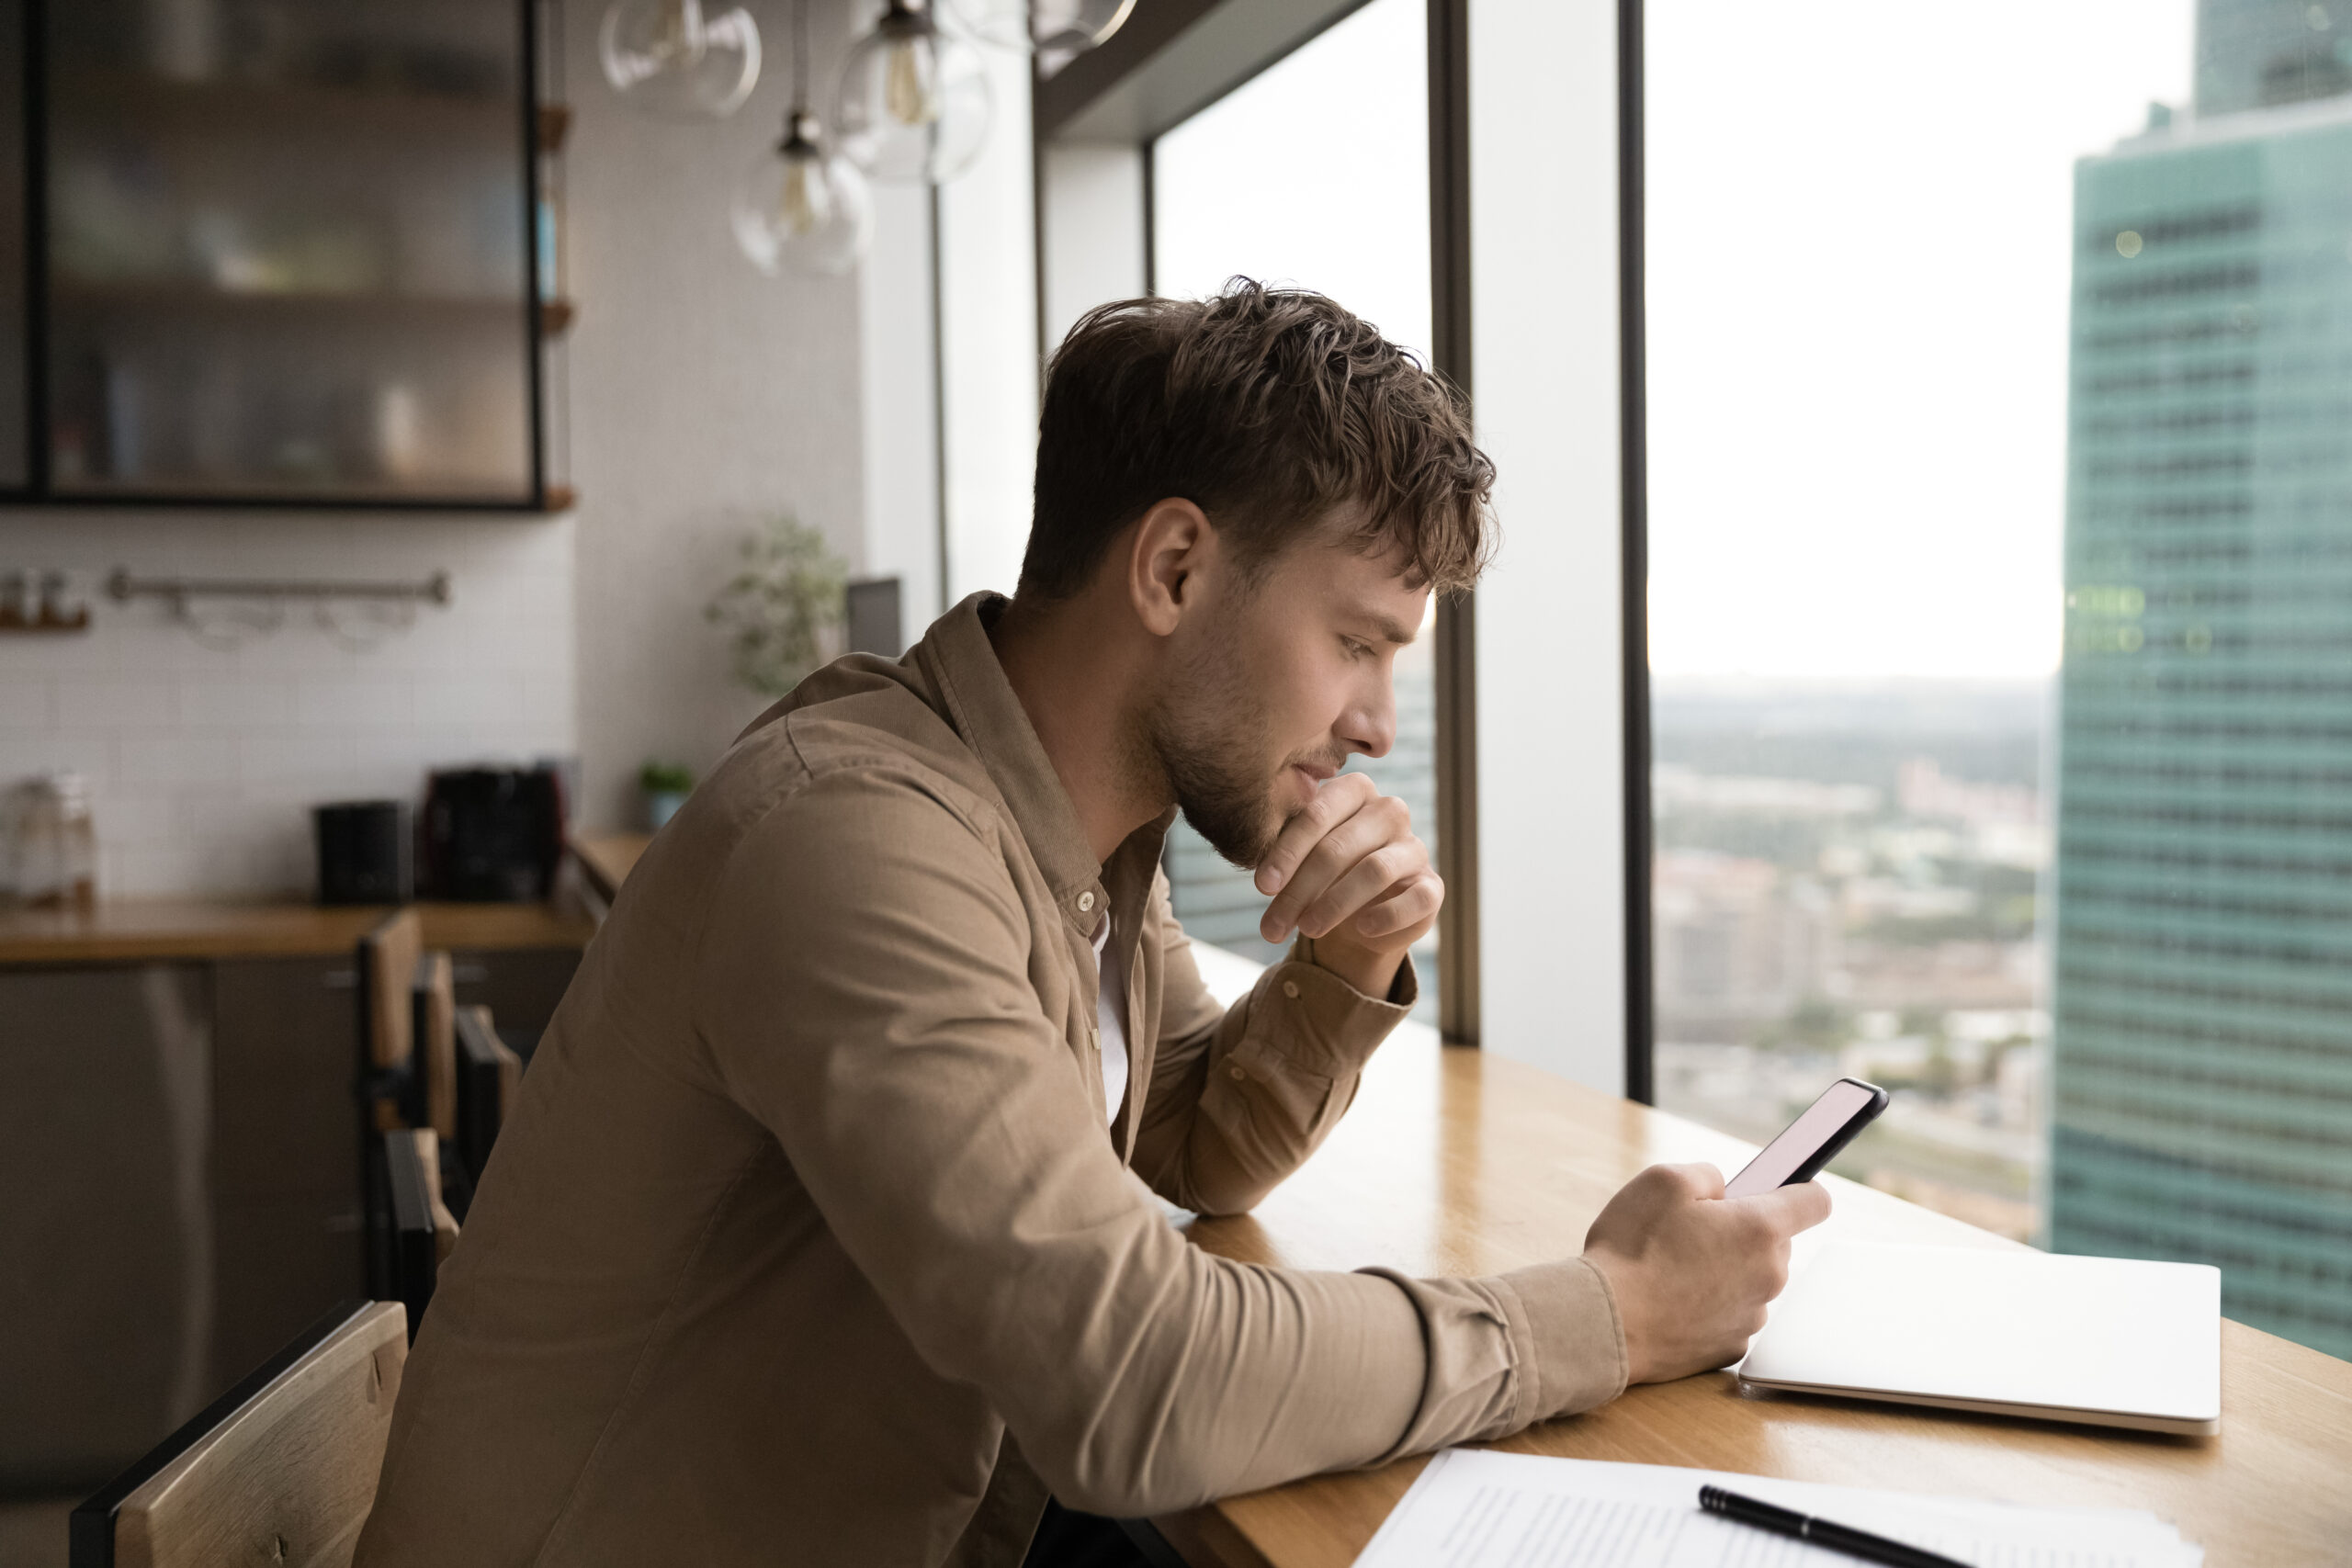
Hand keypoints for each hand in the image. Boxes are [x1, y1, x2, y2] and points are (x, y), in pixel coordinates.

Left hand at [1253, 773, 1441, 998]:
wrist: (1361, 914)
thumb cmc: (1321, 874)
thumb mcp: (1298, 859)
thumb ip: (1282, 855)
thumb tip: (1264, 881)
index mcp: (1353, 791)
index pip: (1316, 815)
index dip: (1287, 853)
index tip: (1262, 887)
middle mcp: (1388, 811)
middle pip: (1339, 847)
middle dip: (1300, 890)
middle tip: (1273, 925)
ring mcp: (1414, 847)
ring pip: (1374, 871)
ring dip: (1335, 904)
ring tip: (1307, 930)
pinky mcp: (1432, 885)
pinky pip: (1416, 899)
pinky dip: (1387, 915)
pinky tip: (1362, 929)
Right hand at [1580, 1163, 1829, 1383]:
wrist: (1605, 1324)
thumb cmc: (1632, 1249)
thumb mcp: (1663, 1181)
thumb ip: (1707, 1175)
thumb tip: (1722, 1190)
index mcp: (1760, 1228)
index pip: (1815, 1201)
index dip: (1799, 1188)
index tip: (1780, 1187)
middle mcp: (1769, 1276)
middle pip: (1774, 1242)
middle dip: (1742, 1231)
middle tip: (1693, 1229)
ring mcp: (1752, 1316)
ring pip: (1751, 1279)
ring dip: (1725, 1269)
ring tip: (1672, 1268)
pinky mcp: (1731, 1347)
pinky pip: (1730, 1313)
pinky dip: (1709, 1304)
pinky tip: (1672, 1300)